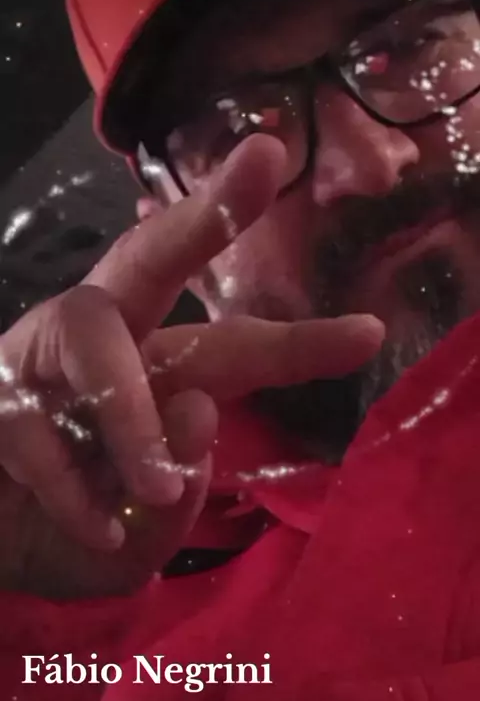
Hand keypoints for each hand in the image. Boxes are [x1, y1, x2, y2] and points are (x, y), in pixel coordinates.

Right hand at [0, 135, 384, 597]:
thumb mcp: (142, 539)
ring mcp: (41, 354)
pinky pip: (39, 424)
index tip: (367, 333)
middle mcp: (105, 343)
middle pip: (152, 259)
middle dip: (209, 214)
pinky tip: (94, 528)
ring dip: (133, 416)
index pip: (231, 349)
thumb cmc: (70, 529)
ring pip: (99, 338)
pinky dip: (73, 486)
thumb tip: (198, 410)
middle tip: (264, 160)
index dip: (297, 345)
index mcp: (155, 372)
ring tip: (154, 487)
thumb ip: (178, 495)